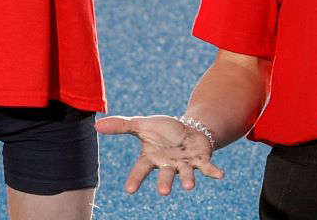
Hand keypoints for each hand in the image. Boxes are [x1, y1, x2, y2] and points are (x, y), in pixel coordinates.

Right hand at [95, 114, 223, 195]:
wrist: (187, 130)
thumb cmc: (162, 130)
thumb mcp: (142, 124)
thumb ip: (121, 126)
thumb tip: (96, 125)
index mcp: (152, 158)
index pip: (141, 169)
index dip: (135, 179)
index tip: (129, 191)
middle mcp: (168, 165)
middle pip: (165, 175)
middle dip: (164, 183)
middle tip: (164, 192)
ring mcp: (185, 164)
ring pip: (185, 174)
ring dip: (187, 180)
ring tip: (189, 186)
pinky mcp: (201, 160)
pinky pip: (207, 168)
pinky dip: (214, 172)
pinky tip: (221, 175)